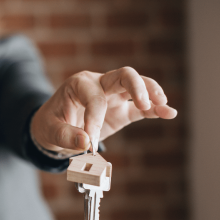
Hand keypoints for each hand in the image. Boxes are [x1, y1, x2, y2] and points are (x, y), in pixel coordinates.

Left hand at [31, 67, 176, 154]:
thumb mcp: (50, 131)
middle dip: (136, 86)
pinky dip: (155, 109)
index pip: (94, 98)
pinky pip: (140, 108)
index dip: (94, 120)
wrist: (52, 129)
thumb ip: (65, 136)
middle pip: (124, 75)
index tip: (88, 143)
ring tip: (162, 105)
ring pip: (137, 86)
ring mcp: (112, 97)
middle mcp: (98, 85)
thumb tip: (85, 142)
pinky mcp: (120, 111)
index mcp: (78, 85)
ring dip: (151, 93)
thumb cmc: (50, 125)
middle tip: (143, 103)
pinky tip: (169, 113)